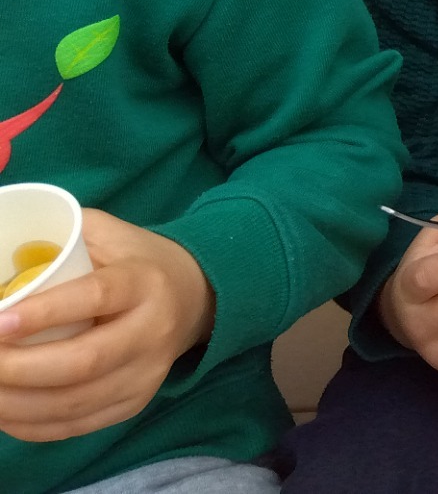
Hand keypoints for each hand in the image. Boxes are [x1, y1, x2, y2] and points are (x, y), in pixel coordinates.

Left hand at [0, 209, 215, 441]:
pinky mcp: (135, 402)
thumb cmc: (136, 261)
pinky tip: (4, 412)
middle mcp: (153, 331)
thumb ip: (63, 238)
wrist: (195, 295)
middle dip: (18, 369)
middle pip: (83, 362)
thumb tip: (3, 256)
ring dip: (15, 404)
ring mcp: (146, 373)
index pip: (96, 297)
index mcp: (144, 282)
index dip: (45, 313)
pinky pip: (76, 426)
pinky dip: (31, 426)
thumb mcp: (108, 234)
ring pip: (74, 403)